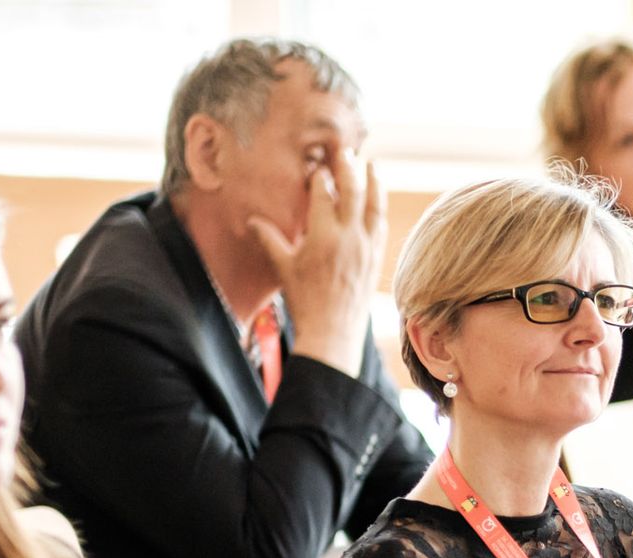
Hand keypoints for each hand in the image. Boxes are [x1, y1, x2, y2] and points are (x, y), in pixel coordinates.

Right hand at [248, 151, 383, 377]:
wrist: (332, 333)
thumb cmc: (304, 301)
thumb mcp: (283, 268)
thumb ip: (269, 239)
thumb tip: (251, 220)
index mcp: (322, 236)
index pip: (323, 193)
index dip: (319, 175)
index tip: (316, 163)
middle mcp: (348, 237)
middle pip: (352, 190)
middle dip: (348, 167)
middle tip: (345, 150)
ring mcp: (366, 247)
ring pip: (374, 204)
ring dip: (373, 181)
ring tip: (371, 163)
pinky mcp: (376, 258)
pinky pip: (381, 224)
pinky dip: (380, 206)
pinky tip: (378, 198)